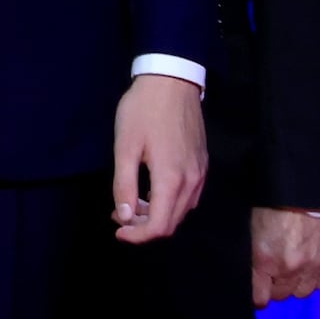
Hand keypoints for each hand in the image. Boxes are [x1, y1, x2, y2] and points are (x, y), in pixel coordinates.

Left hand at [110, 74, 205, 243]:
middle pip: (172, 222)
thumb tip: (126, 217)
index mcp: (172, 179)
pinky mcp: (201, 164)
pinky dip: (168, 201)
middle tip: (118, 215)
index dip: (138, 236)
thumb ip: (125, 185)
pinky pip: (188, 195)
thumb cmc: (142, 111)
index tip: (118, 231)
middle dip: (144, 226)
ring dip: (157, 214)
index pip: (161, 226)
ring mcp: (200, 173)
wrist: (171, 82)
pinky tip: (149, 190)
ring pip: (181, 210)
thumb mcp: (125, 147)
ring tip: (130, 203)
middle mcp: (192, 182)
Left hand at [250, 207, 319, 305]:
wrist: (305, 193)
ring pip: (301, 292)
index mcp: (266, 260)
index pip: (259, 296)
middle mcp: (291, 269)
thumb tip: (249, 268)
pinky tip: (307, 266)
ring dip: (294, 283)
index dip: (255, 295)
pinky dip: (312, 278)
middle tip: (270, 274)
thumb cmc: (271, 203)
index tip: (253, 289)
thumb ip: (251, 252)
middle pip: (281, 295)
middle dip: (274, 287)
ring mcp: (313, 268)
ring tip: (289, 270)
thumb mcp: (251, 226)